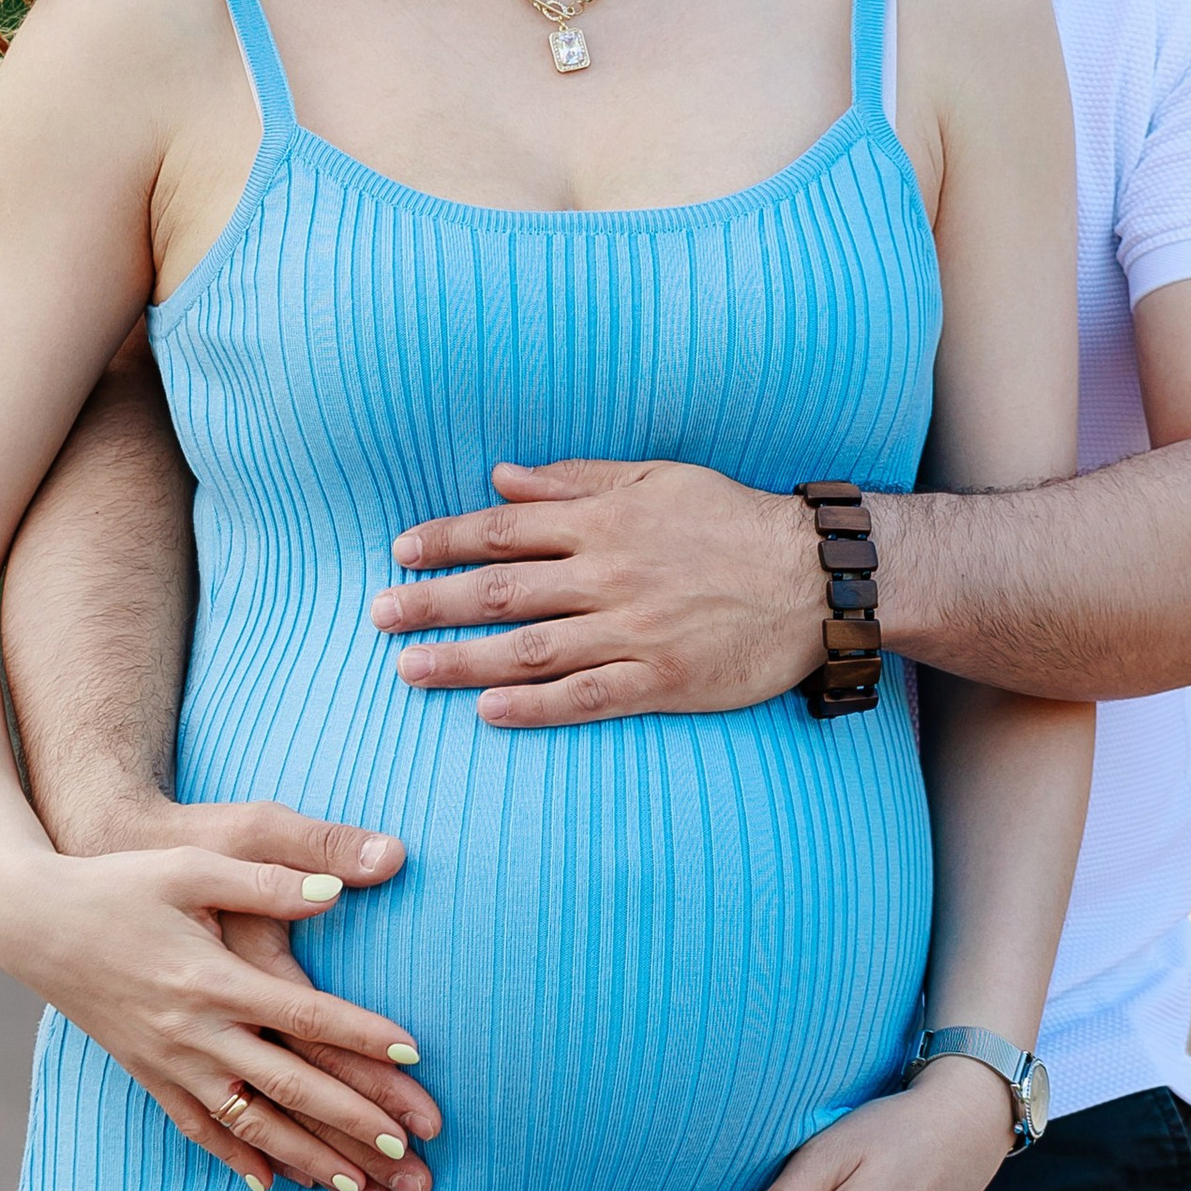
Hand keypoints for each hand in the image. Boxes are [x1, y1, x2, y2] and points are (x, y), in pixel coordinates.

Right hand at [0, 803, 440, 1190]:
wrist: (36, 921)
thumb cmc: (122, 882)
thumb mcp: (195, 864)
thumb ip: (268, 880)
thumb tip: (337, 890)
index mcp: (213, 977)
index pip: (306, 1015)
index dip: (363, 1037)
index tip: (414, 1058)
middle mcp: (194, 1030)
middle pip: (290, 1086)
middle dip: (353, 1123)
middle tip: (409, 1155)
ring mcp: (168, 1061)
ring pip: (251, 1124)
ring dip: (308, 1159)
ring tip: (360, 1190)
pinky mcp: (147, 1073)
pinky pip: (199, 1128)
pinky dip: (238, 1158)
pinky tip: (271, 1185)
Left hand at [370, 458, 820, 726]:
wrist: (814, 579)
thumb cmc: (732, 521)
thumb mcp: (656, 479)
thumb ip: (575, 480)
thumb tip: (500, 479)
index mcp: (606, 520)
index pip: (506, 528)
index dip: (446, 539)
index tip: (399, 552)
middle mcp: (611, 574)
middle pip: (503, 590)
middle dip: (432, 601)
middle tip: (376, 615)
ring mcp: (635, 631)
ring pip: (531, 648)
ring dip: (463, 659)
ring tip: (408, 668)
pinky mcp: (662, 679)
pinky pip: (586, 696)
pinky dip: (535, 706)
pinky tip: (489, 711)